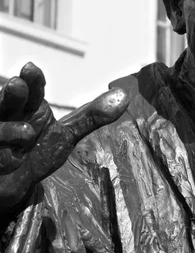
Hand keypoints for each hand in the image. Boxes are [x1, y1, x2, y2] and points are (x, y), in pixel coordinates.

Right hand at [0, 63, 128, 211]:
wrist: (16, 185)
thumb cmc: (39, 151)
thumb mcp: (67, 134)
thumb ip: (93, 116)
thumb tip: (124, 95)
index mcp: (29, 108)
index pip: (32, 89)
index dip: (32, 79)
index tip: (31, 67)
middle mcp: (8, 118)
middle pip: (6, 101)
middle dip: (10, 93)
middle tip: (17, 84)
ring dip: (7, 129)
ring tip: (26, 133)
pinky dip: (3, 158)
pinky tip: (13, 161)